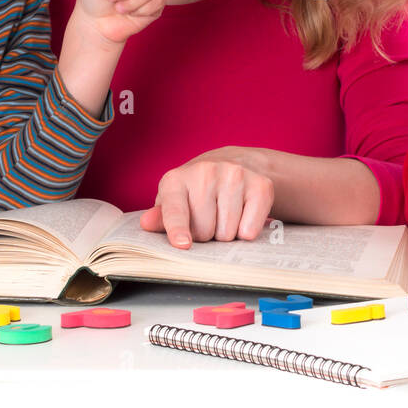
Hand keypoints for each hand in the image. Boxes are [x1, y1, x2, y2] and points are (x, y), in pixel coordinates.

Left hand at [141, 147, 275, 248]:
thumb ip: (161, 217)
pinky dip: (246, 231)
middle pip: (204, 231)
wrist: (233, 163)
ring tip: (223, 215)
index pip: (176, 209)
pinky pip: (250, 230)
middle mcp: (205, 171)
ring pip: (228, 234)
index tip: (182, 243)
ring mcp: (234, 175)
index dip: (178, 228)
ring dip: (225, 233)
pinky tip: (242, 214)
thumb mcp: (174, 201)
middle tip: (207, 219)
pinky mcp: (260, 185)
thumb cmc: (195, 191)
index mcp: (176, 179)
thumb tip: (147, 223)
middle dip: (205, 235)